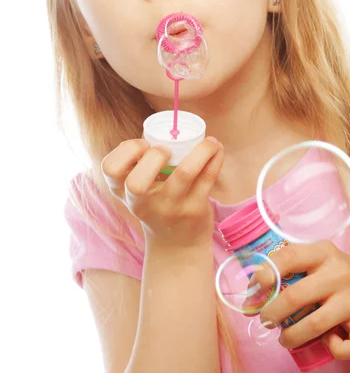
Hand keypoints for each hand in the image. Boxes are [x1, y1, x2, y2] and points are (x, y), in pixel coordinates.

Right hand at [101, 136, 223, 248]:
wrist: (177, 246)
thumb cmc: (157, 205)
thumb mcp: (140, 190)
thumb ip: (142, 164)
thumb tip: (169, 127)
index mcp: (124, 193)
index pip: (110, 169)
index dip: (125, 151)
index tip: (143, 145)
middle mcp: (143, 204)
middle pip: (136, 183)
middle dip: (152, 157)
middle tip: (166, 151)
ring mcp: (170, 208)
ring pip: (184, 174)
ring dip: (199, 151)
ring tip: (208, 142)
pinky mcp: (194, 210)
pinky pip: (208, 177)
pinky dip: (214, 157)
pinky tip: (216, 149)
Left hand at [260, 241, 349, 359]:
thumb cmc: (333, 279)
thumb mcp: (316, 262)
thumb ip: (289, 270)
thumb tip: (251, 294)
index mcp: (324, 252)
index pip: (289, 257)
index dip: (266, 275)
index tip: (253, 291)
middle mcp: (342, 273)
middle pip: (296, 296)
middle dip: (272, 313)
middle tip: (265, 321)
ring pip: (315, 325)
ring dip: (291, 337)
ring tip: (284, 340)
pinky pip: (345, 348)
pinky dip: (333, 350)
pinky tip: (328, 342)